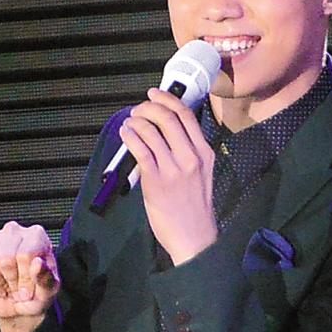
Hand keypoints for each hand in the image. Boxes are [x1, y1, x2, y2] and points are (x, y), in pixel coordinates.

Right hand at [0, 221, 59, 331]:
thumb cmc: (37, 292)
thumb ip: (46, 277)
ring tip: (8, 285)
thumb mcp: (48, 290)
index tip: (30, 286)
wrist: (19, 302)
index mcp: (36, 235)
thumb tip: (37, 263)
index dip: (26, 277)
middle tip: (18, 286)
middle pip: (5, 260)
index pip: (25, 255)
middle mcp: (13, 231)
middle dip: (12, 281)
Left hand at [120, 88, 217, 264]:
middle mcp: (191, 157)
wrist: (194, 238)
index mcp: (205, 153)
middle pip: (167, 118)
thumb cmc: (195, 207)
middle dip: (148, 107)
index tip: (155, 93)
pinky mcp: (155, 181)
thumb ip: (188, 151)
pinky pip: (140, 149)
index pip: (187, 116)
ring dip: (136, 121)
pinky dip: (130, 136)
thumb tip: (163, 129)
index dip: (168, 99)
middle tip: (138, 109)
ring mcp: (173, 169)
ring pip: (151, 131)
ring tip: (130, 122)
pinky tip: (126, 134)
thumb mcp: (202, 173)